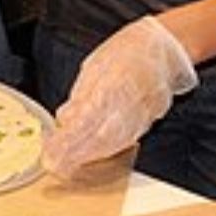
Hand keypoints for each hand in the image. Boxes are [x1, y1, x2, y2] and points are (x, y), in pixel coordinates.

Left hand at [43, 16, 197, 179]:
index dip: (69, 139)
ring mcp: (141, 115)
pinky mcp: (148, 122)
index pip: (87, 118)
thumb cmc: (126, 54)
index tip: (51, 152)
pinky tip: (90, 157)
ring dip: (88, 156)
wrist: (163, 50)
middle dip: (74, 154)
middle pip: (100, 136)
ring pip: (113, 142)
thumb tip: (65, 118)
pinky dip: (105, 151)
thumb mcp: (96, 67)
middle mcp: (129, 103)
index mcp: (113, 84)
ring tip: (65, 164)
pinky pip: (126, 140)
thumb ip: (82, 94)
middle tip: (53, 164)